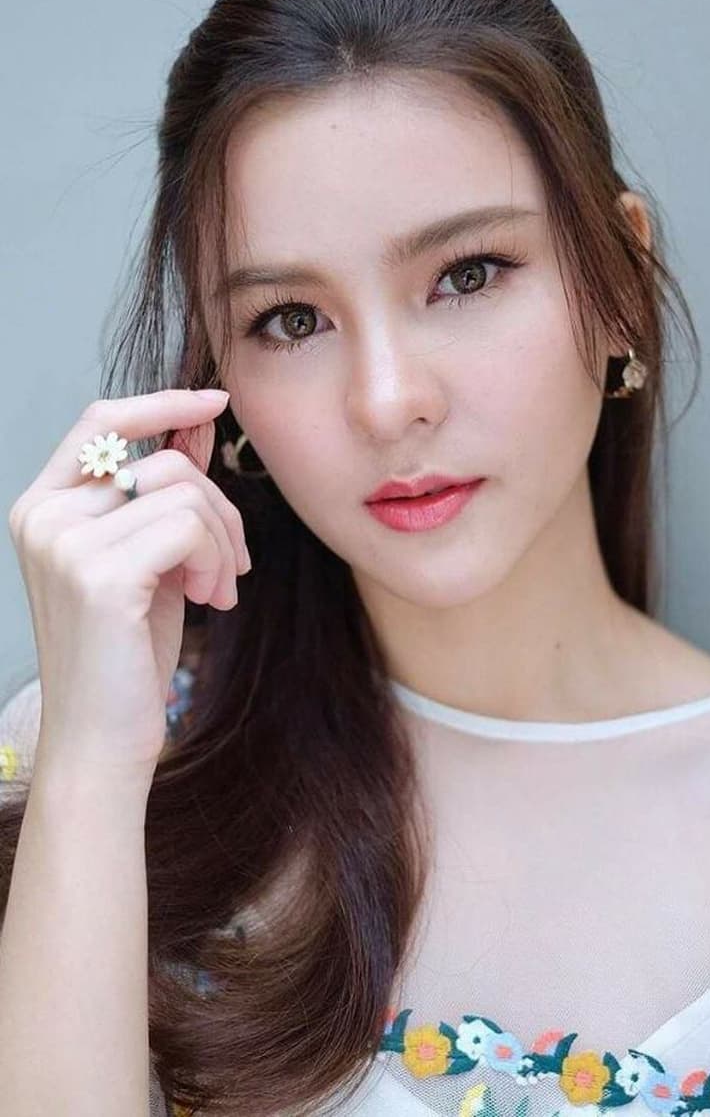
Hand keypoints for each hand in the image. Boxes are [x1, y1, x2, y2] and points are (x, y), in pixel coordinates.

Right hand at [7, 389, 249, 794]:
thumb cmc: (125, 653)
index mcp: (44, 506)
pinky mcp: (99, 574)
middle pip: (163, 462)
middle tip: (235, 563)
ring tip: (220, 590)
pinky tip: (212, 601)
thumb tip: (198, 420)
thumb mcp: (149, 558)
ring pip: (185, 494)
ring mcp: (65, 542)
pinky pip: (190, 527)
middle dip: (220, 508)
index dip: (163, 402)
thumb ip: (164, 493)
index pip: (102, 420)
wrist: (101, 740)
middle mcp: (43, 516)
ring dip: (224, 542)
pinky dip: (218, 559)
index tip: (217, 401)